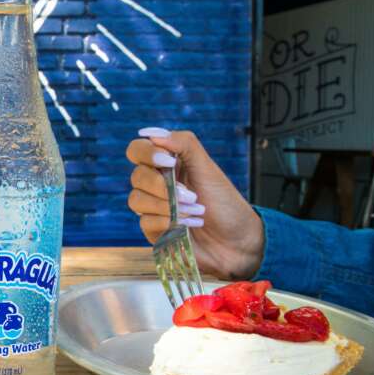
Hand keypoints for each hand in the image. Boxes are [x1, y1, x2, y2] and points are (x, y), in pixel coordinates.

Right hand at [125, 127, 264, 279]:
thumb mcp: (207, 168)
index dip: (146, 153)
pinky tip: (187, 226)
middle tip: (190, 194)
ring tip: (194, 211)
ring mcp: (153, 207)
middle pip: (136, 176)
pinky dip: (167, 222)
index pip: (138, 150)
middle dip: (162, 185)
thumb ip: (184, 144)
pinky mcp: (154, 230)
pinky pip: (145, 222)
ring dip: (167, 206)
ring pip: (136, 200)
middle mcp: (156, 183)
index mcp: (166, 164)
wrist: (237, 240)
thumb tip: (152, 134)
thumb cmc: (225, 202)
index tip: (169, 161)